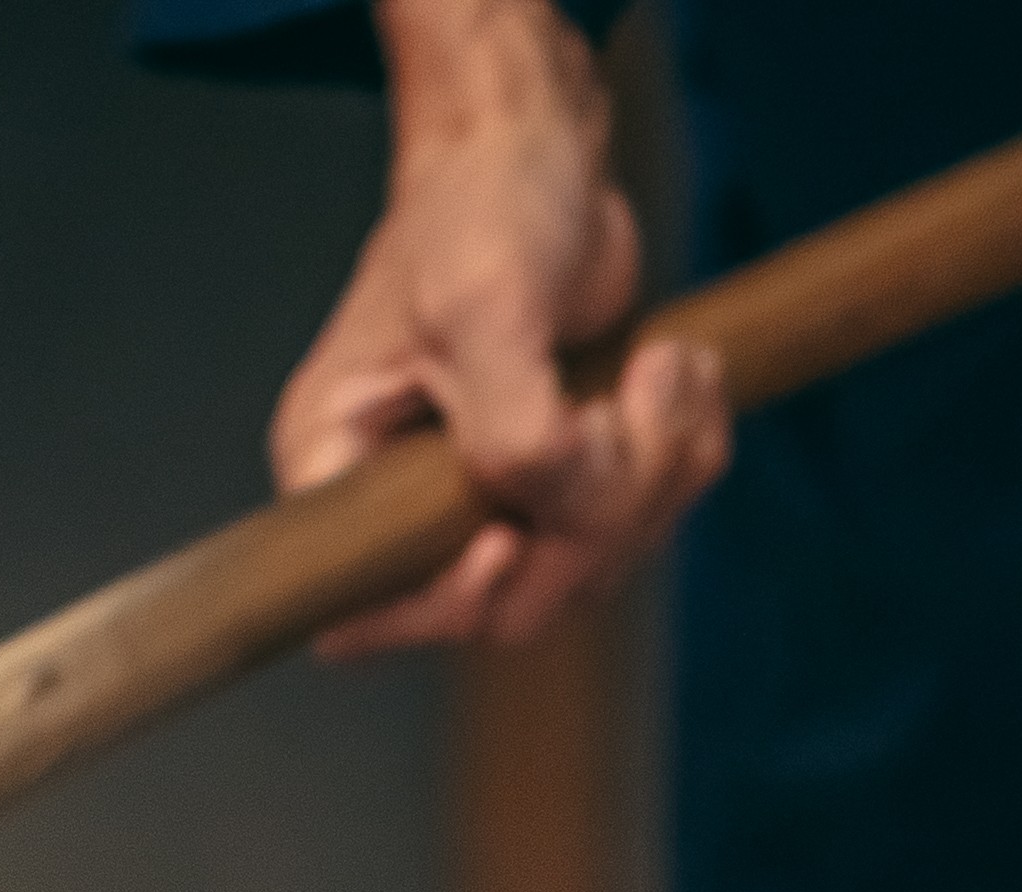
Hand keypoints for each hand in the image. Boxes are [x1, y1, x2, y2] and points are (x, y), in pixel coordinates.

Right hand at [275, 0, 730, 654]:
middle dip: (595, 512)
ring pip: (590, 565)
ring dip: (657, 474)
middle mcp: (403, 499)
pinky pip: (640, 521)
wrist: (536, 153)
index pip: (368, 608)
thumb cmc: (478, 208)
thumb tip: (552, 499)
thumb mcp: (484, 304)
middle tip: (628, 405)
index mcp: (339, 466)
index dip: (444, 605)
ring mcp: (491, 495)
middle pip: (511, 599)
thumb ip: (509, 423)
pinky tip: (681, 373)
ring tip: (667, 367)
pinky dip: (683, 455)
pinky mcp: (567, 477)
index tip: (503, 538)